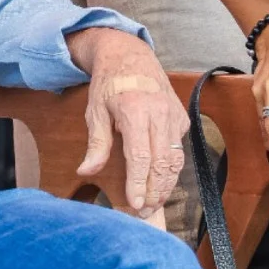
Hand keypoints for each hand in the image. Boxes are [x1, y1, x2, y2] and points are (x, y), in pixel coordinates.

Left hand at [66, 27, 188, 218]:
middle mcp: (160, 114)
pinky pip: (179, 149)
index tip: (135, 204)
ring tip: (154, 203)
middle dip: (155, 192)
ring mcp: (174, 115)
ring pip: (176, 159)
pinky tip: (160, 182)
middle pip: (163, 163)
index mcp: (136, 111)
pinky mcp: (181, 118)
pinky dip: (172, 169)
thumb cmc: (110, 83)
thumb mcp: (96, 110)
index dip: (139, 184)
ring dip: (167, 185)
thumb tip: (86, 171)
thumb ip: (96, 143)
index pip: (141, 157)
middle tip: (145, 212)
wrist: (131, 56)